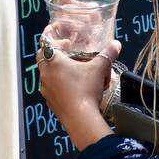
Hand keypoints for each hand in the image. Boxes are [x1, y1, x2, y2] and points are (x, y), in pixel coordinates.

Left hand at [37, 29, 121, 148]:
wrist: (80, 118)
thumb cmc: (86, 89)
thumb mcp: (100, 68)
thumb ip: (107, 54)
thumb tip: (116, 44)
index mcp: (53, 62)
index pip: (44, 44)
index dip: (53, 39)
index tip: (66, 41)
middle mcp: (45, 75)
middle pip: (42, 59)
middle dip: (53, 54)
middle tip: (69, 53)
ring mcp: (46, 90)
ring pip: (46, 74)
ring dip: (56, 70)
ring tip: (73, 70)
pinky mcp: (50, 102)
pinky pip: (51, 88)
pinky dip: (58, 84)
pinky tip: (73, 87)